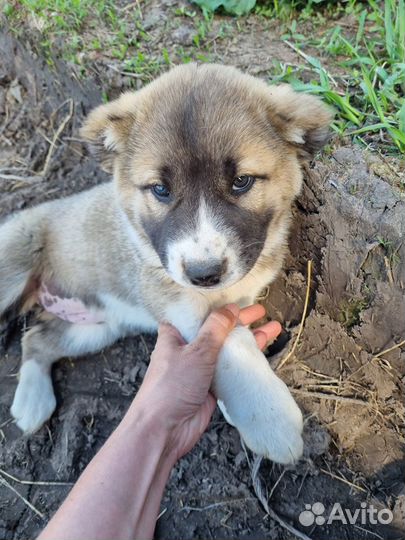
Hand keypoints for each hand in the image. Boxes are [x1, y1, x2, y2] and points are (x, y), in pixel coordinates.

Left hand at [133, 304, 280, 461]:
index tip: (238, 297)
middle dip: (240, 321)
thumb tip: (230, 309)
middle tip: (261, 311)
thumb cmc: (171, 387)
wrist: (163, 430)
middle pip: (218, 329)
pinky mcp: (210, 385)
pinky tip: (262, 353)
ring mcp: (200, 367)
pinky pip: (231, 369)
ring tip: (273, 329)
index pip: (198, 312)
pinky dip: (246, 361)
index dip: (218, 304)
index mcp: (175, 334)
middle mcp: (187, 348)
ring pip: (227, 349)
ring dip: (248, 340)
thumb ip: (215, 329)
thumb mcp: (196, 352)